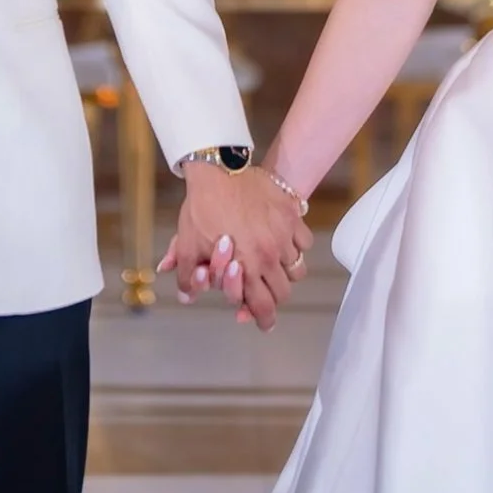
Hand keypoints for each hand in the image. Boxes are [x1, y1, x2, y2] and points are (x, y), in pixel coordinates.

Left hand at [158, 165, 311, 332]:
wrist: (219, 169)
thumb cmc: (202, 208)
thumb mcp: (187, 244)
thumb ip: (189, 276)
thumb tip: (188, 298)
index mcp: (247, 267)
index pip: (263, 306)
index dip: (264, 320)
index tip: (265, 323)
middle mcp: (270, 255)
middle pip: (284, 292)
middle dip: (274, 296)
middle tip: (266, 292)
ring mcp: (284, 234)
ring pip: (297, 268)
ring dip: (286, 272)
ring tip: (274, 266)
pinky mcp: (293, 215)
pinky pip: (305, 241)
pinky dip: (297, 246)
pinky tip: (283, 241)